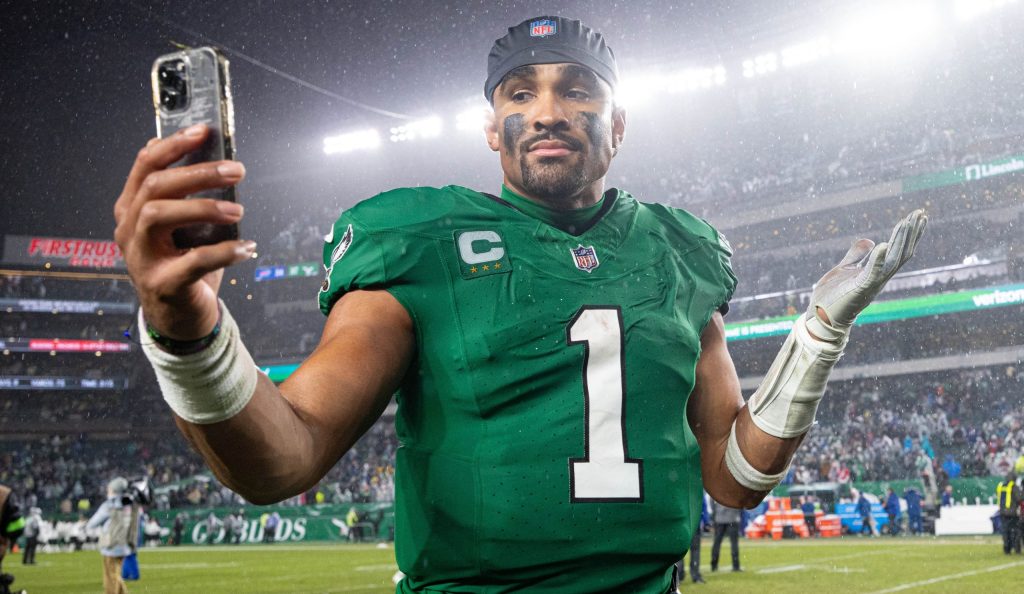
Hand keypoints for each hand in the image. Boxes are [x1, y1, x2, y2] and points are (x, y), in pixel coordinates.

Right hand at [113, 124, 254, 339]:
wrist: (179, 319)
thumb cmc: (184, 264)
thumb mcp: (183, 227)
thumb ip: (187, 196)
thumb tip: (211, 157)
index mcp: (132, 209)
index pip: (146, 166)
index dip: (174, 145)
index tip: (204, 131)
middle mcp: (129, 230)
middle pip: (154, 186)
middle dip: (197, 173)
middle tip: (236, 170)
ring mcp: (141, 258)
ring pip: (159, 216)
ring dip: (203, 207)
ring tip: (237, 211)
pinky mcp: (163, 285)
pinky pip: (193, 261)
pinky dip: (224, 252)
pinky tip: (247, 248)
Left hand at [806, 209, 927, 342]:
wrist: (820, 318)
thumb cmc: (831, 296)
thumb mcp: (844, 269)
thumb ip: (856, 255)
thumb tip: (870, 240)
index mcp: (877, 272)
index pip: (898, 250)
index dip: (909, 233)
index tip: (918, 215)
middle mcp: (879, 278)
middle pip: (901, 252)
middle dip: (911, 232)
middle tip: (920, 212)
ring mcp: (871, 284)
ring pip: (892, 260)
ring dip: (900, 241)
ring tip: (907, 221)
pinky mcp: (860, 289)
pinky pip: (872, 273)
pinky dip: (877, 259)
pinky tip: (883, 244)